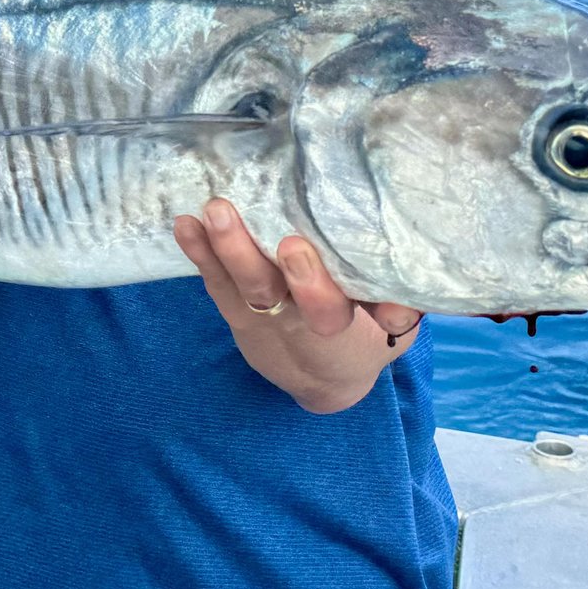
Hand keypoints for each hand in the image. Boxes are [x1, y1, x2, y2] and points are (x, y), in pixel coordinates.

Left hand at [173, 198, 421, 414]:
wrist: (324, 377)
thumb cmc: (367, 334)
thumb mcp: (392, 331)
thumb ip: (398, 310)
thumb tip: (402, 302)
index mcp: (341, 331)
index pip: (329, 315)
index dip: (314, 290)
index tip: (298, 251)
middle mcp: (295, 326)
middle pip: (277, 298)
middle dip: (262, 263)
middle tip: (271, 236)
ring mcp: (261, 318)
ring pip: (242, 287)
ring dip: (227, 250)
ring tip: (215, 212)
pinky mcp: (236, 311)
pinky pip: (216, 283)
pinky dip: (200, 254)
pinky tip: (185, 223)